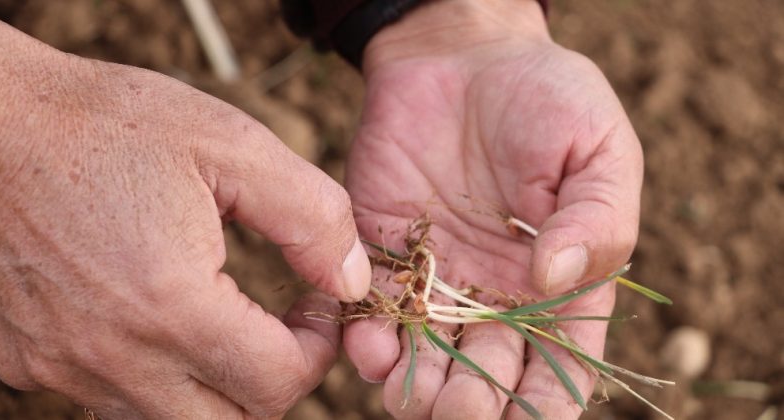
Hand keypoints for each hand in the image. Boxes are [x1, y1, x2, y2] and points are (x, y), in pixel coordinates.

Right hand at [0, 20, 370, 417]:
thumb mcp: (230, 145)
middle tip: (281, 329)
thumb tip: (352, 281)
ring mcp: (60, 367)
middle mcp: (111, 356)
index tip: (317, 309)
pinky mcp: (25, 360)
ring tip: (223, 323)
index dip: (318, 352)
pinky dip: (151, 378)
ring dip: (214, 386)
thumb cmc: (107, 122)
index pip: (277, 384)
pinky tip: (156, 321)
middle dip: (272, 383)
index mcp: (171, 306)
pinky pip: (108, 399)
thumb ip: (311, 216)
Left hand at [343, 1, 642, 418]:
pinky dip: (368, 340)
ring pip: (426, 358)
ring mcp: (437, 278)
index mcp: (559, 282)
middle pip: (487, 375)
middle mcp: (495, 294)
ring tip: (411, 397)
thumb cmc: (547, 97)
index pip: (559, 364)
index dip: (546, 404)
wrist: (463, 54)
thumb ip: (595, 217)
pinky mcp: (383, 252)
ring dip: (417, 389)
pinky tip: (370, 349)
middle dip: (474, 405)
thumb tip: (555, 276)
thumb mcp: (599, 148)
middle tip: (459, 411)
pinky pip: (372, 312)